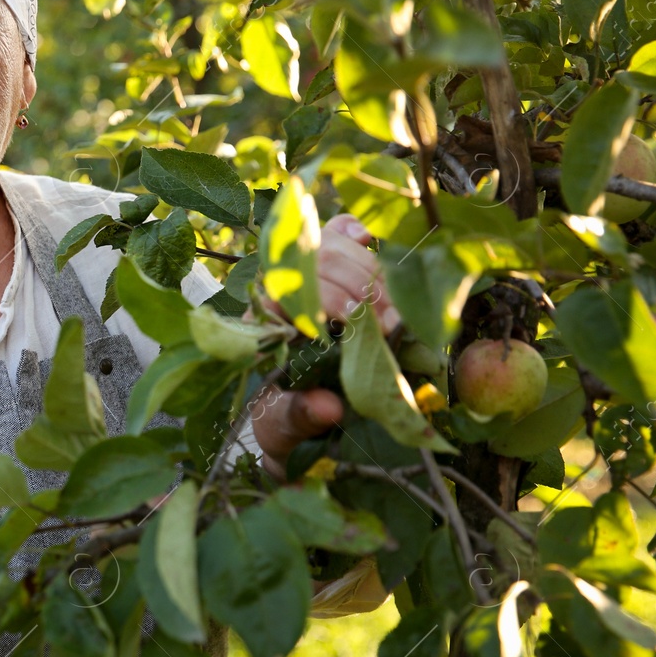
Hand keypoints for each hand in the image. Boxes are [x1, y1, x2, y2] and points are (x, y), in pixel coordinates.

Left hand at [253, 214, 394, 479]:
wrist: (288, 412)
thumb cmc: (283, 416)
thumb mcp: (285, 424)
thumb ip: (300, 414)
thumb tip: (327, 407)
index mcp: (261, 320)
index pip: (292, 288)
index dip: (332, 300)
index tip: (364, 325)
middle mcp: (280, 290)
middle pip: (320, 261)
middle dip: (363, 290)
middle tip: (391, 325)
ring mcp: (303, 274)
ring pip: (336, 246)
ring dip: (373, 275)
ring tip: (394, 313)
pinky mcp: (326, 269)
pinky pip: (338, 234)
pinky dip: (356, 232)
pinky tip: (369, 240)